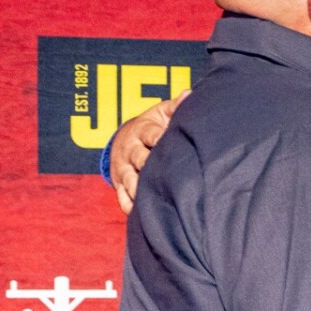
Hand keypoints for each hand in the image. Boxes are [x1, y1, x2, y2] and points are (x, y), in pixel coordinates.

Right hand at [109, 90, 187, 213]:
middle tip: (165, 177)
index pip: (151, 135)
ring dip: (139, 190)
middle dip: (149, 167)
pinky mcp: (120, 184)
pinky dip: (130, 207)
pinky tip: (141, 216)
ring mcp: (124, 168)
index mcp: (143, 130)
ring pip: (129, 181)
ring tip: (150, 199)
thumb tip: (189, 93)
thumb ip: (176, 106)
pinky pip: (122, 198)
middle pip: (139, 159)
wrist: (124, 138)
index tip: (170, 144)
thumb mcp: (162, 113)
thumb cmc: (152, 126)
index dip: (161, 140)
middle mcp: (131, 150)